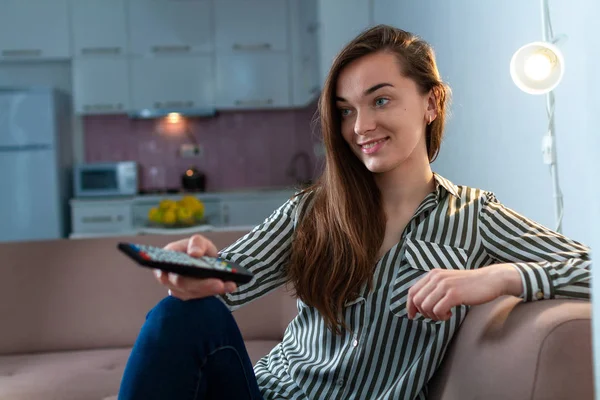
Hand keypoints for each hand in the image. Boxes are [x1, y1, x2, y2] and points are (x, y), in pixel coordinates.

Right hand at [154, 234, 237, 300]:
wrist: (204, 260)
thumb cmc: (198, 249)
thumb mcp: (199, 241)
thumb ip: (196, 243)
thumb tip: (194, 253)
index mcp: (166, 259)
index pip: (168, 267)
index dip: (177, 271)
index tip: (192, 270)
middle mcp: (167, 276)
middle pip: (182, 284)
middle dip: (202, 284)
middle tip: (219, 284)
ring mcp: (176, 288)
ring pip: (193, 292)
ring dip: (212, 290)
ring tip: (229, 285)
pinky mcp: (188, 296)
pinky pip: (201, 296)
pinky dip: (215, 291)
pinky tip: (229, 286)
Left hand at [406, 264, 521, 320]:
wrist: (491, 280)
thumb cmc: (470, 285)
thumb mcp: (448, 282)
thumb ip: (434, 288)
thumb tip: (419, 304)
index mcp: (433, 274)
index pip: (412, 291)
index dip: (409, 305)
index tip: (412, 316)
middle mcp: (436, 277)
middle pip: (417, 301)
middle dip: (424, 313)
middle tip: (436, 316)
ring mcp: (444, 285)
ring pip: (426, 307)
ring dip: (433, 316)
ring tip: (445, 314)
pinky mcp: (454, 294)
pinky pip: (438, 310)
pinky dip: (442, 316)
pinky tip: (450, 314)